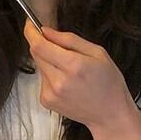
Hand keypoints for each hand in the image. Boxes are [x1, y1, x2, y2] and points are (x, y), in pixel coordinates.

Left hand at [24, 21, 140, 139]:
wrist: (109, 114)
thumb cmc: (109, 82)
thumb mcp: (98, 52)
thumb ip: (69, 39)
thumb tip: (46, 31)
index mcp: (73, 65)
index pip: (39, 45)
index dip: (31, 32)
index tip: (30, 25)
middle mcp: (58, 81)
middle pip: (36, 54)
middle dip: (44, 46)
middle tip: (62, 49)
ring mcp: (51, 93)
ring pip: (39, 66)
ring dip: (49, 62)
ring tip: (70, 70)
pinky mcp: (47, 101)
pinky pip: (42, 80)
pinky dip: (51, 76)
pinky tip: (67, 83)